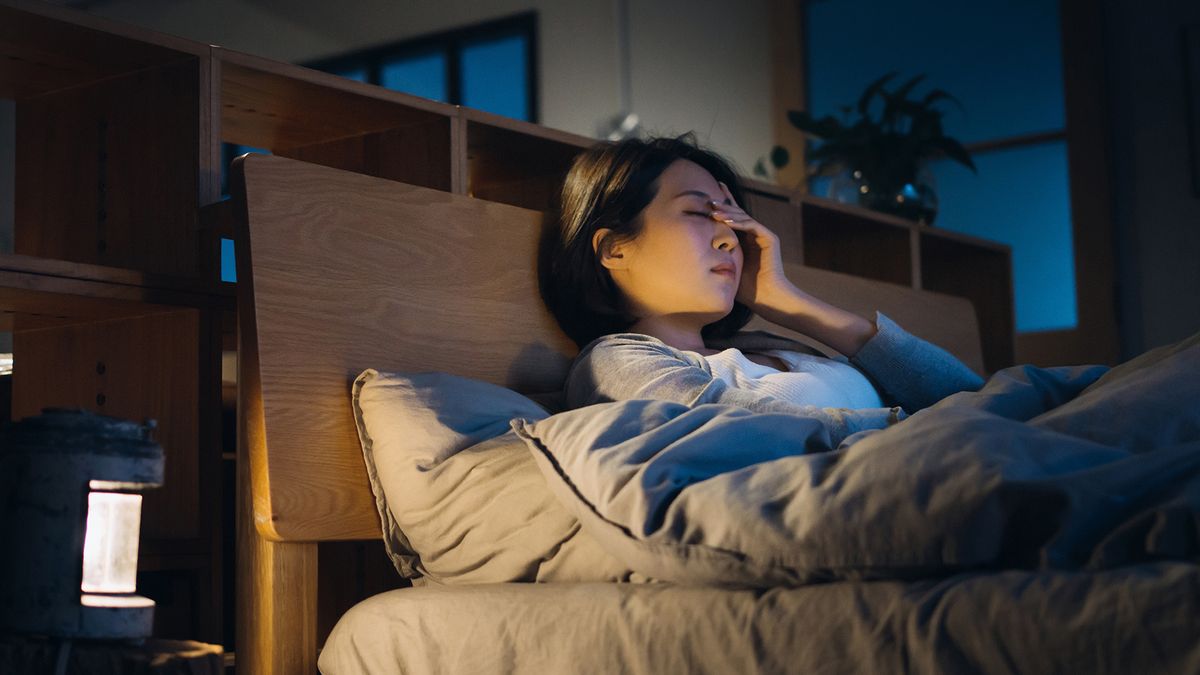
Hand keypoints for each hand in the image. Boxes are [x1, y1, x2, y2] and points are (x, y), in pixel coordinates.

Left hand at [709, 182, 876, 354]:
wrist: (766, 298)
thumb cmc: (745, 289)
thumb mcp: (726, 268)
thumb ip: (716, 255)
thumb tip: (694, 249)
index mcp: (744, 240)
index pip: (731, 219)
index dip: (722, 206)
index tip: (707, 196)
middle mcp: (754, 235)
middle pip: (737, 214)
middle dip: (722, 206)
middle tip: (707, 199)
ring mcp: (763, 235)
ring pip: (743, 217)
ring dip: (728, 212)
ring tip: (713, 209)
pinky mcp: (770, 238)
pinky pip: (752, 225)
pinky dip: (739, 222)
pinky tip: (725, 221)